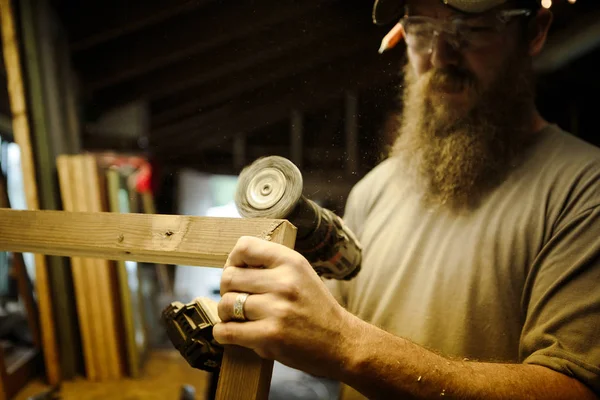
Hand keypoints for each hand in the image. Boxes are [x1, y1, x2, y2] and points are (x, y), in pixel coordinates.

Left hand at [213, 236, 354, 378]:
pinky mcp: (270, 336)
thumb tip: (232, 264)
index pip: (244, 247)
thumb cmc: (316, 308)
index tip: (237, 272)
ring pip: (225, 304)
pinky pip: (226, 331)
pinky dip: (222, 334)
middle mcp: (284, 282)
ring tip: (237, 319)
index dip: (233, 260)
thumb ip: (272, 265)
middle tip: (236, 299)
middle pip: (229, 276)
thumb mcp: (301, 274)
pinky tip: (230, 334)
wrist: (341, 342)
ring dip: (225, 314)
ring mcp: (277, 309)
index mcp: (291, 262)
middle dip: (226, 290)